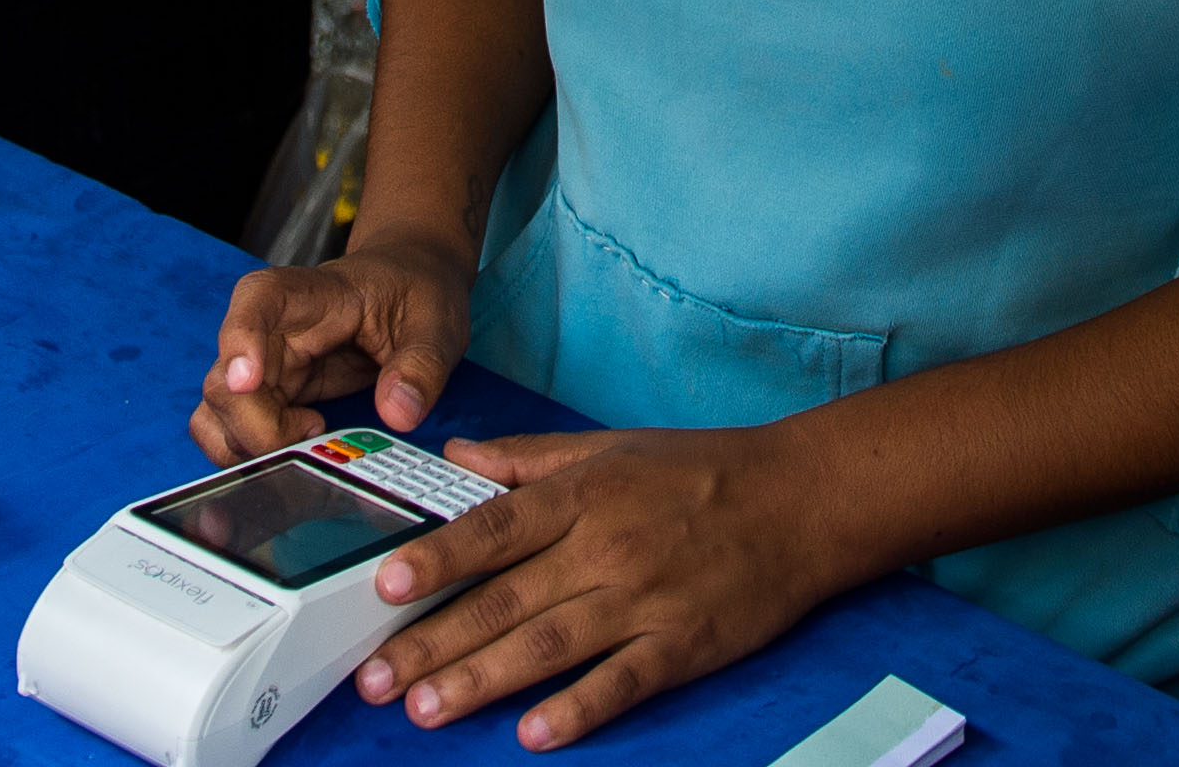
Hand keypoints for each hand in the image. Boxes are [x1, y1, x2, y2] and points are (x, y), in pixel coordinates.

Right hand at [196, 224, 473, 462]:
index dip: (240, 340)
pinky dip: (254, 454)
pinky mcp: (271, 397)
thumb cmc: (417, 290)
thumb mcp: (437, 321)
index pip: (256, 301)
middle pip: (225, 381)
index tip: (247, 380)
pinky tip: (303, 449)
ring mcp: (265, 366)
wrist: (409, 284)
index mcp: (309, 293)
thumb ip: (421, 365)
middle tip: (316, 434)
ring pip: (216, 414)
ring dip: (247, 446)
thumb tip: (398, 414)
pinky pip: (234, 431)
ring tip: (311, 442)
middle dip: (256, 428)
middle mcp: (271, 330)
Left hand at [355, 428, 857, 749]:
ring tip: (427, 710)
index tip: (386, 584)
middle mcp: (606, 547)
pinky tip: (534, 732)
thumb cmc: (700, 471)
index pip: (495, 528)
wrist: (800, 500)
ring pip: (550, 646)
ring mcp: (645, 599)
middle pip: (506, 600)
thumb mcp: (610, 446)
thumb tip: (455, 455)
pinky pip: (622, 681)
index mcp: (584, 494)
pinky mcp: (683, 645)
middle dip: (435, 642)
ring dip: (484, 680)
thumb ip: (528, 458)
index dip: (439, 557)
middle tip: (378, 680)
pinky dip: (579, 709)